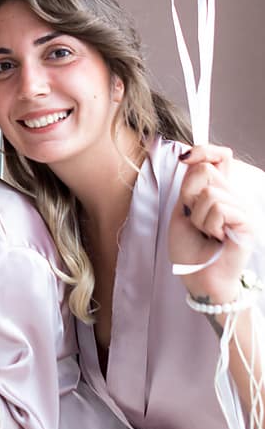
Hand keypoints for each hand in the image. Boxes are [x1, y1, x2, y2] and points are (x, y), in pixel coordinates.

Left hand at [169, 144, 258, 304]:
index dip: (204, 150)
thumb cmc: (190, 248)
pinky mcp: (247, 221)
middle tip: (196, 220)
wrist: (198, 278)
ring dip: (198, 217)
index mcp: (219, 191)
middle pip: (206, 171)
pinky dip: (209, 225)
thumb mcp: (182, 209)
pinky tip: (217, 237)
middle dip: (190, 197)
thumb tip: (193, 156)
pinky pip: (220, 208)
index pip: (219, 156)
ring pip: (209, 192)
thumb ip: (190, 184)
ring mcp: (242, 208)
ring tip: (207, 233)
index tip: (186, 158)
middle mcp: (233, 196)